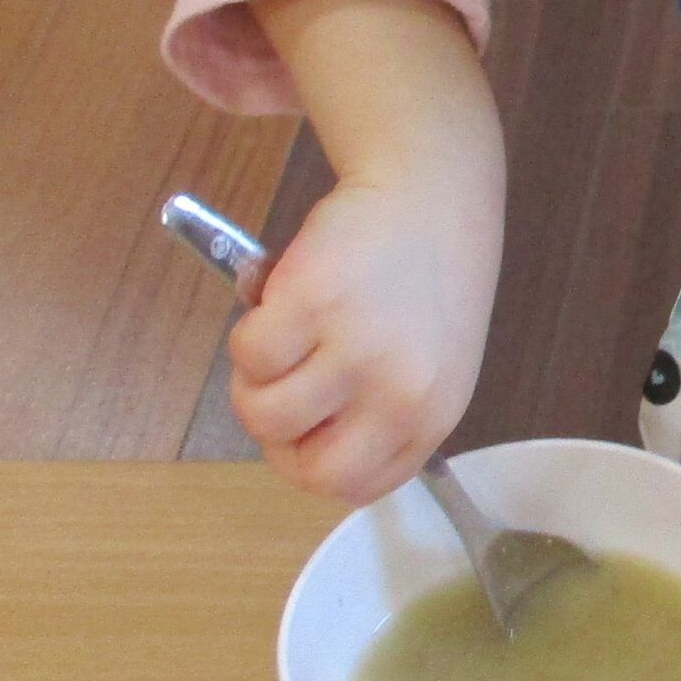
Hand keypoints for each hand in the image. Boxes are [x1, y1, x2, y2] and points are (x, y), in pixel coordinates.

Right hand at [224, 176, 498, 501]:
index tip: (302, 430)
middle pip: (304, 468)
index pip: (351, 487)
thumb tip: (298, 442)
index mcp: (432, 416)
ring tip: (285, 334)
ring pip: (263, 412)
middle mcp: (400, 394)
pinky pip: (248, 353)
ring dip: (256, 378)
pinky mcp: (313, 302)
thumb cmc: (424, 279)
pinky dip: (250, 331)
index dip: (310, 462)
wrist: (432, 194)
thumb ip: (378, 411)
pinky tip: (283, 300)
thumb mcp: (426, 364)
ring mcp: (357, 349)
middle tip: (283, 384)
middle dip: (277, 434)